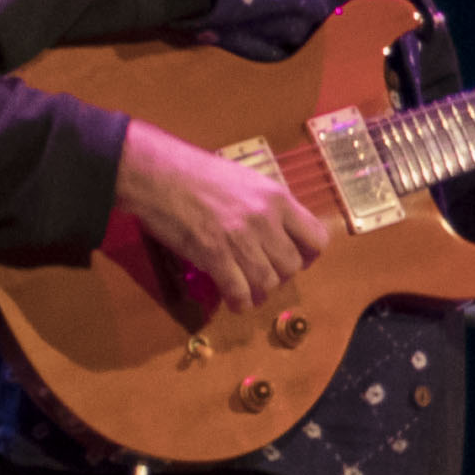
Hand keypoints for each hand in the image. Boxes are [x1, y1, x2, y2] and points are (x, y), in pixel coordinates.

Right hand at [115, 117, 328, 306]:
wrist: (158, 173)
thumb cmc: (201, 173)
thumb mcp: (250, 181)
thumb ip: (271, 206)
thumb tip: (286, 232)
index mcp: (278, 199)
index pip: (316, 238)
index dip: (309, 253)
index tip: (298, 256)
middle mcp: (265, 220)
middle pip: (293, 264)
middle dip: (282, 273)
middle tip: (267, 271)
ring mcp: (239, 239)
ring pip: (268, 281)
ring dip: (261, 288)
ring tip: (251, 286)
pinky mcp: (213, 255)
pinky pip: (238, 290)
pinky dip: (240, 301)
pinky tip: (237, 301)